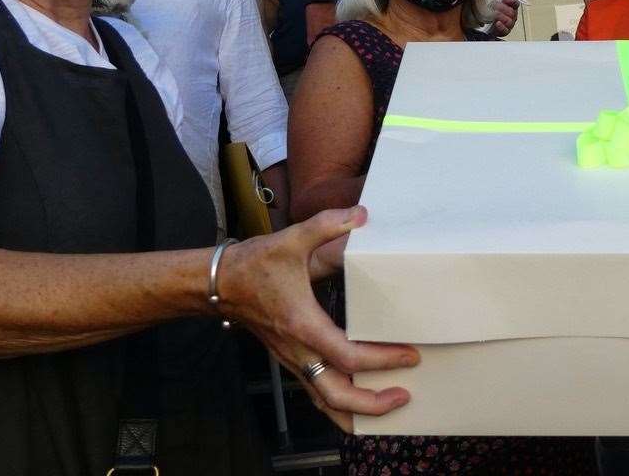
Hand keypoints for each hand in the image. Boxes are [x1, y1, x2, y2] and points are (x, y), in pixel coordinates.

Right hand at [218, 206, 419, 430]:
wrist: (219, 283)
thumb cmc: (254, 265)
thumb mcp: (291, 240)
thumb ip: (326, 225)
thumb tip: (360, 215)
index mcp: (303, 325)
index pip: (347, 356)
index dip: (381, 360)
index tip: (410, 354)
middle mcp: (298, 350)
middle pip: (336, 396)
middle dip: (372, 404)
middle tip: (405, 396)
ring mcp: (293, 359)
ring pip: (324, 401)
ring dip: (356, 412)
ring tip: (387, 408)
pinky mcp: (291, 359)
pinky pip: (316, 391)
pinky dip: (339, 403)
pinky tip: (359, 403)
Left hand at [490, 0, 519, 36]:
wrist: (486, 22)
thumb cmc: (492, 10)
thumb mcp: (495, 1)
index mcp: (512, 7)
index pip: (515, 3)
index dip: (511, 0)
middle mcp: (513, 16)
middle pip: (512, 12)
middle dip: (502, 8)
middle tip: (494, 6)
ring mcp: (510, 24)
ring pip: (509, 21)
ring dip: (500, 17)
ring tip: (494, 14)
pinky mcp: (505, 32)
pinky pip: (505, 30)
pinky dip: (501, 27)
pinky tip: (497, 23)